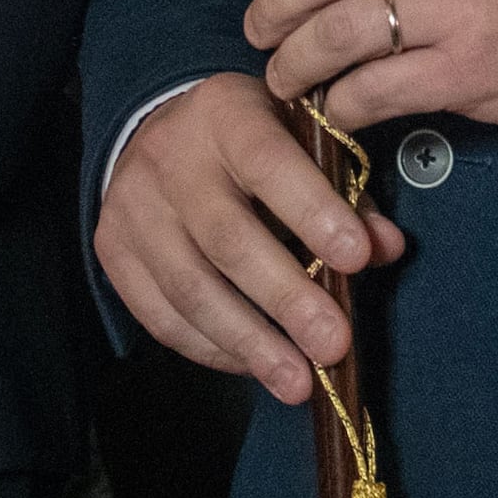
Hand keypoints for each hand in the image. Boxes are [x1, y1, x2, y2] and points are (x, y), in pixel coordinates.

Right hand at [93, 75, 410, 403]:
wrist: (158, 131)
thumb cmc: (250, 144)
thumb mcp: (301, 140)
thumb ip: (347, 192)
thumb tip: (386, 248)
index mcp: (225, 114)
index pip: (269, 163)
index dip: (313, 212)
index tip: (357, 261)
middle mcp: (170, 157)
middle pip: (227, 238)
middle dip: (286, 299)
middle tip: (333, 345)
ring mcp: (132, 207)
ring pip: (190, 288)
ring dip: (250, 342)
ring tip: (298, 382)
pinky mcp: (111, 251)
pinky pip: (160, 316)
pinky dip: (212, 349)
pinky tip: (253, 366)